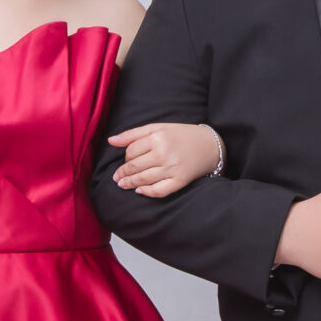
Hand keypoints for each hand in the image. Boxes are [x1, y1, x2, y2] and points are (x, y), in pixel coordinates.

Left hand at [108, 121, 222, 198]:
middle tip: (116, 177)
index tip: (126, 160)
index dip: (125, 157)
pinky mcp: (180, 181)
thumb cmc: (182, 135)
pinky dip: (147, 192)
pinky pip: (159, 191)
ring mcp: (172, 169)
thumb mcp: (158, 128)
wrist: (209, 145)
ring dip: (129, 183)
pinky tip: (139, 191)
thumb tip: (110, 141)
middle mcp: (164, 154)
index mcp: (158, 138)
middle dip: (123, 173)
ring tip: (122, 184)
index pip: (131, 151)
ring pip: (143, 179)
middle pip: (135, 166)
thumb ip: (133, 134)